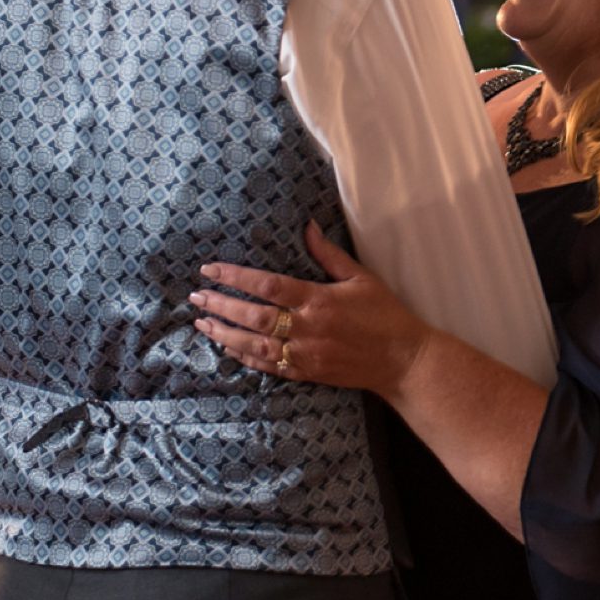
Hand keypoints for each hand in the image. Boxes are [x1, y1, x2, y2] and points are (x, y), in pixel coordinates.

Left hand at [190, 221, 437, 397]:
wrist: (403, 360)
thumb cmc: (385, 314)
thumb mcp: (361, 278)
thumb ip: (329, 255)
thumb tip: (307, 226)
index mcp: (319, 299)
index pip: (267, 285)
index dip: (235, 276)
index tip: (210, 269)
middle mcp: (308, 328)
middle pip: (253, 316)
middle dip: (220, 305)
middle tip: (196, 297)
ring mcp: (306, 354)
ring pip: (254, 344)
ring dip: (225, 333)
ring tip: (202, 324)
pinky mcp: (307, 373)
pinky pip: (269, 366)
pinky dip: (245, 357)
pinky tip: (228, 348)